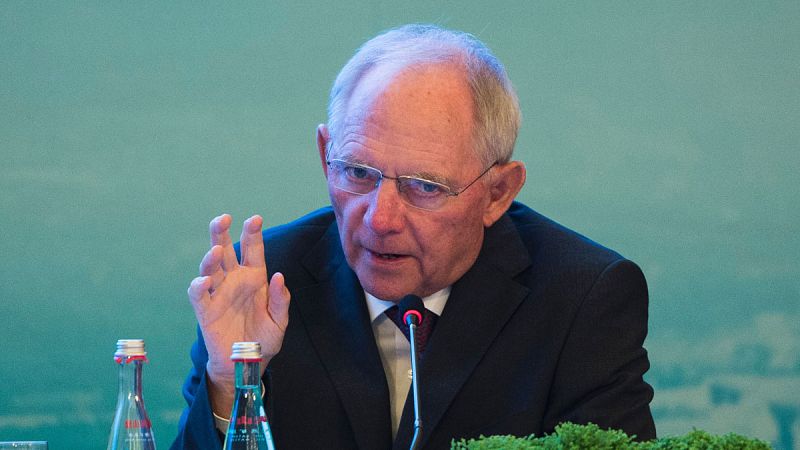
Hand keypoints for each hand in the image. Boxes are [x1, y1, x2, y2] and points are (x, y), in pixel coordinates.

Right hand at [187, 214, 290, 414]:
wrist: (247, 363)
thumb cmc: (264, 339)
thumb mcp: (280, 321)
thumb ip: (280, 300)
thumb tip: (278, 276)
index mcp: (254, 278)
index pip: (252, 250)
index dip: (252, 233)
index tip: (255, 218)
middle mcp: (234, 281)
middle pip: (226, 251)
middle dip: (222, 233)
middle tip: (223, 218)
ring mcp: (218, 294)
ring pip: (210, 268)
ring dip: (211, 257)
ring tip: (217, 250)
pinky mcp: (205, 311)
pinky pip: (199, 295)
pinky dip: (199, 286)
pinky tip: (204, 281)